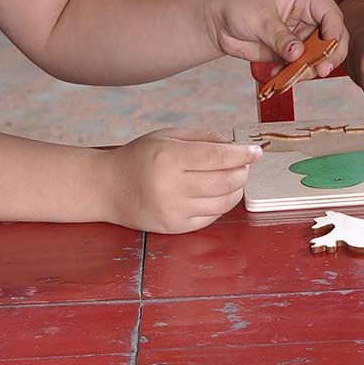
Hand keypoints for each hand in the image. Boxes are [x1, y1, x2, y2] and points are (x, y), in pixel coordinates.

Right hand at [104, 128, 262, 233]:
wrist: (108, 188)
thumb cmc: (139, 157)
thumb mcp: (167, 136)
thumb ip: (202, 138)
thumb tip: (235, 146)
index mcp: (169, 158)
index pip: (216, 157)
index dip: (241, 154)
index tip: (256, 151)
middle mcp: (171, 187)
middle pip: (224, 181)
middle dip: (242, 172)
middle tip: (245, 164)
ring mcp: (173, 211)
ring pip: (222, 202)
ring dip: (235, 189)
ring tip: (234, 177)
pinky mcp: (175, 228)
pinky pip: (211, 217)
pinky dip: (222, 204)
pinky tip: (218, 192)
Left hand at [204, 0, 347, 76]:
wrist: (218, 22)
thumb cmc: (238, 6)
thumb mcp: (260, 19)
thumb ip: (280, 37)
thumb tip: (298, 53)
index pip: (331, 14)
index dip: (334, 32)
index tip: (328, 50)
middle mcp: (308, 16)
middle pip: (332, 38)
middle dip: (329, 56)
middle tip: (321, 70)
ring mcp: (301, 35)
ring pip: (319, 56)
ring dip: (311, 69)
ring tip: (294, 75)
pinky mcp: (291, 52)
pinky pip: (301, 66)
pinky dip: (294, 74)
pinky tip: (278, 75)